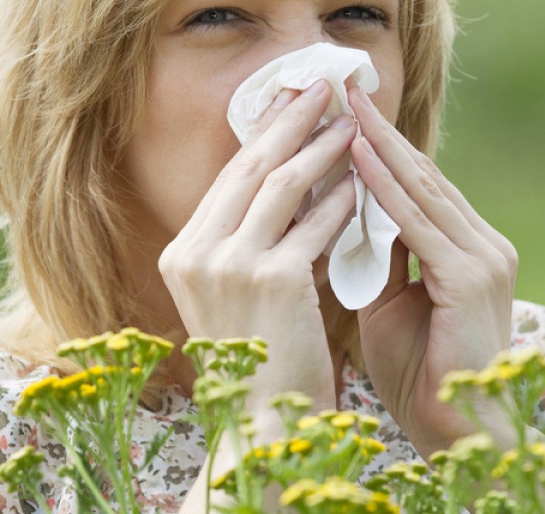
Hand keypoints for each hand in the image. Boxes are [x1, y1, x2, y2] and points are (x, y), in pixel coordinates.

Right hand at [158, 81, 357, 411]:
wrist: (259, 425)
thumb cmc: (258, 366)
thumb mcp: (238, 298)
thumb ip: (252, 246)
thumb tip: (295, 190)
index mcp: (182, 255)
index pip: (228, 179)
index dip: (263, 136)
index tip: (291, 105)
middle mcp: (195, 253)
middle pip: (250, 167)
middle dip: (290, 121)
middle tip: (323, 88)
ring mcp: (229, 264)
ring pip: (282, 184)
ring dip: (321, 148)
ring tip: (352, 124)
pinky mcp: (270, 279)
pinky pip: (314, 224)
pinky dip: (340, 200)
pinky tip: (361, 182)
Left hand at [347, 86, 518, 456]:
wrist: (456, 429)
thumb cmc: (419, 374)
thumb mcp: (390, 304)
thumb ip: (379, 259)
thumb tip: (348, 218)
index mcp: (470, 252)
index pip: (422, 189)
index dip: (384, 152)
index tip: (348, 117)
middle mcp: (485, 246)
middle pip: (425, 177)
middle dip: (381, 135)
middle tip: (345, 93)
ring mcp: (484, 258)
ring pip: (423, 191)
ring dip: (381, 149)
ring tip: (347, 110)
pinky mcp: (470, 277)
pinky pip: (418, 224)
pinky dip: (387, 190)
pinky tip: (360, 160)